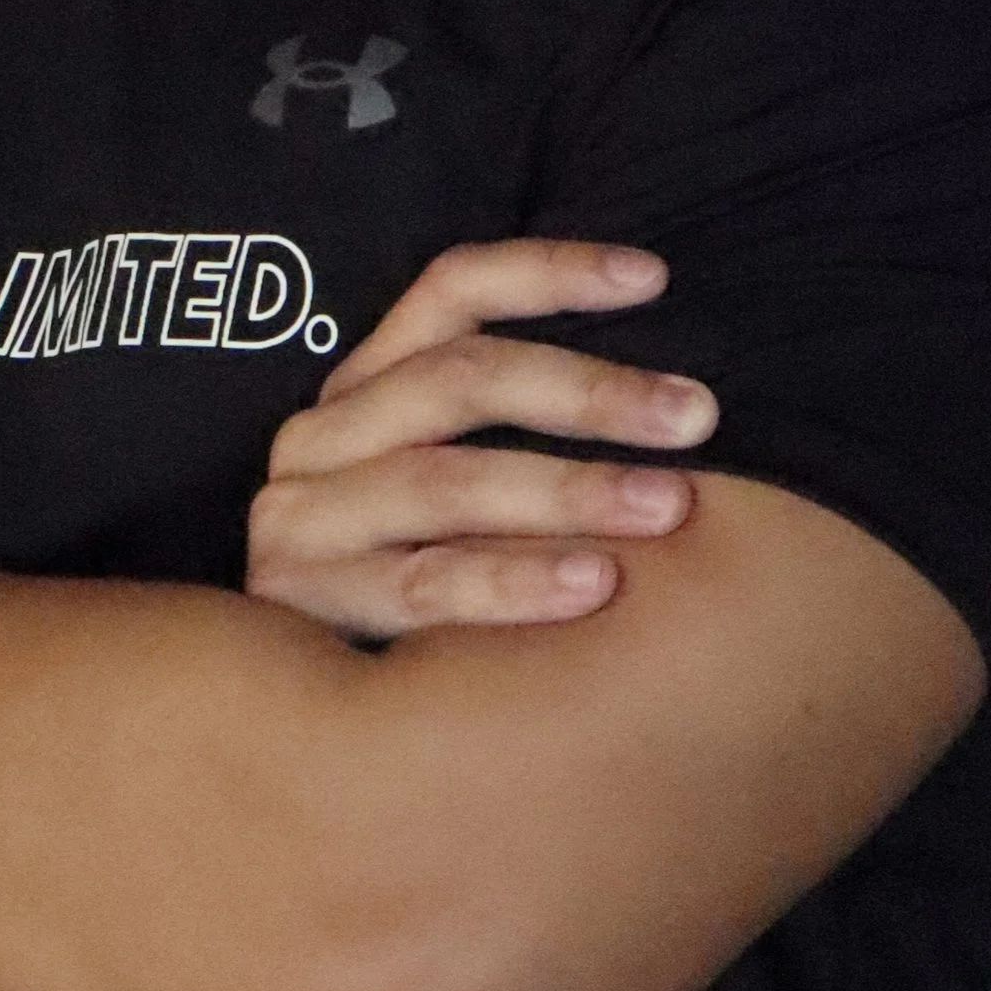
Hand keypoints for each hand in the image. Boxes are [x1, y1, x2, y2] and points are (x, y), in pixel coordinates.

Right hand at [245, 239, 716, 641]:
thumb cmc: (423, 582)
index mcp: (366, 383)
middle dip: (588, 394)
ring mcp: (302, 515)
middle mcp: (322, 433)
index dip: (549, 272)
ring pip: (445, 481)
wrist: (295, 718)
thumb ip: (527, 440)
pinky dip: (513, 582)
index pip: (451, 291)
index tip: (656, 279)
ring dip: (566, 489)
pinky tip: (595, 587)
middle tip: (696, 417)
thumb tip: (680, 402)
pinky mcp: (296, 599)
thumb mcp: (464, 494)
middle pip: (459, 379)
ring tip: (667, 506)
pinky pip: (423, 583)